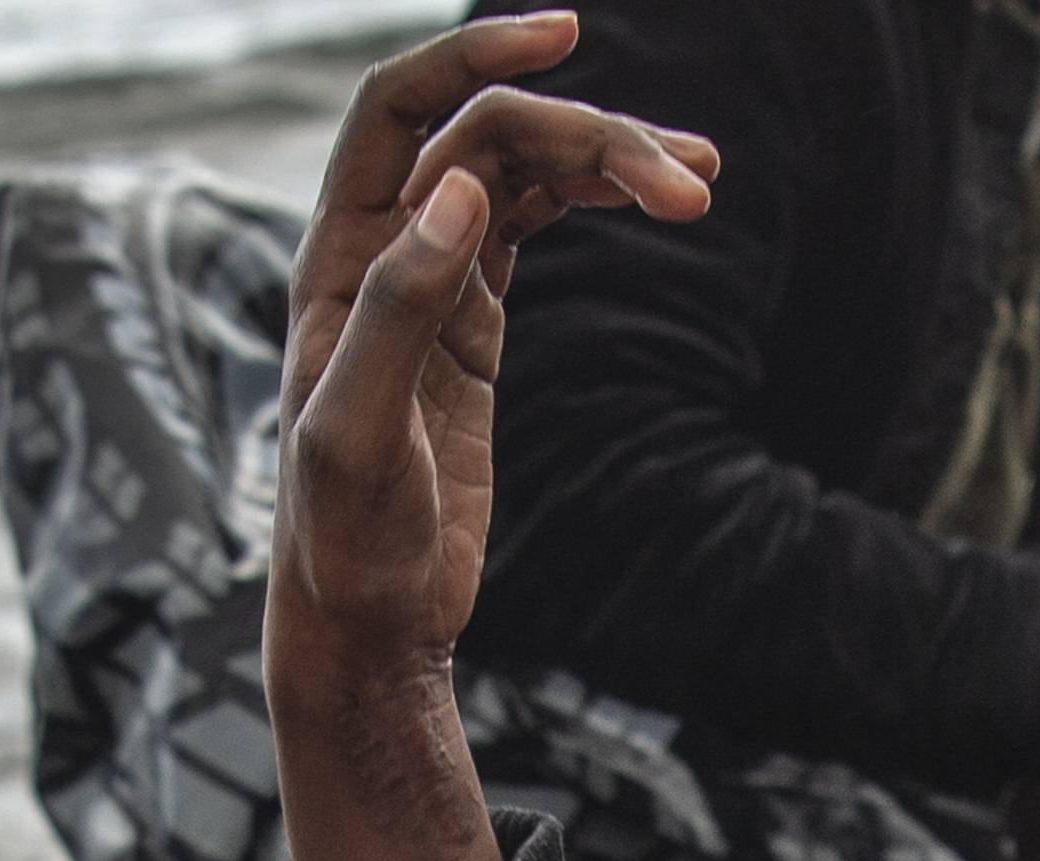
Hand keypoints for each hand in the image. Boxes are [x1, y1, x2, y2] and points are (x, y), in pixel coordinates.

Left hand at [265, 14, 716, 860]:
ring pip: (524, 179)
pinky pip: (534, 228)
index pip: (400, 110)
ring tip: (700, 184)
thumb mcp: (359, 436)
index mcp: (338, 258)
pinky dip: (594, 203)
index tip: (569, 38)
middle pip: (489, 141)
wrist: (369, 623)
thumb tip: (461, 187)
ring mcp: (433, 286)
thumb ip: (397, 309)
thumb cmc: (347, 544)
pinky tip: (655, 203)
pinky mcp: (474, 329)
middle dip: (589, 139)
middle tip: (689, 183)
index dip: (476, 59)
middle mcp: (381, 252)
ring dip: (609, 164)